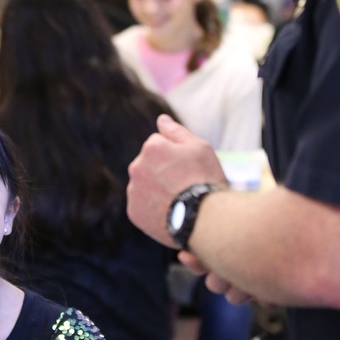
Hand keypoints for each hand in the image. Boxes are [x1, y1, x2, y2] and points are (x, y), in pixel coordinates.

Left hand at [127, 113, 226, 246]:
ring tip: (178, 201)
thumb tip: (161, 119)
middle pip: (150, 165)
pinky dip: (153, 208)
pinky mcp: (134, 212)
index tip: (188, 169)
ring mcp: (133, 191)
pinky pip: (142, 205)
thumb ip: (176, 131)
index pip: (160, 144)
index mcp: (151, 147)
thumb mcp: (199, 147)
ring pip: (145, 185)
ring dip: (157, 189)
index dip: (177, 156)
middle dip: (163, 172)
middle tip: (184, 186)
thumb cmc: (206, 179)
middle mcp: (136, 167)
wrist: (206, 219)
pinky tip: (170, 212)